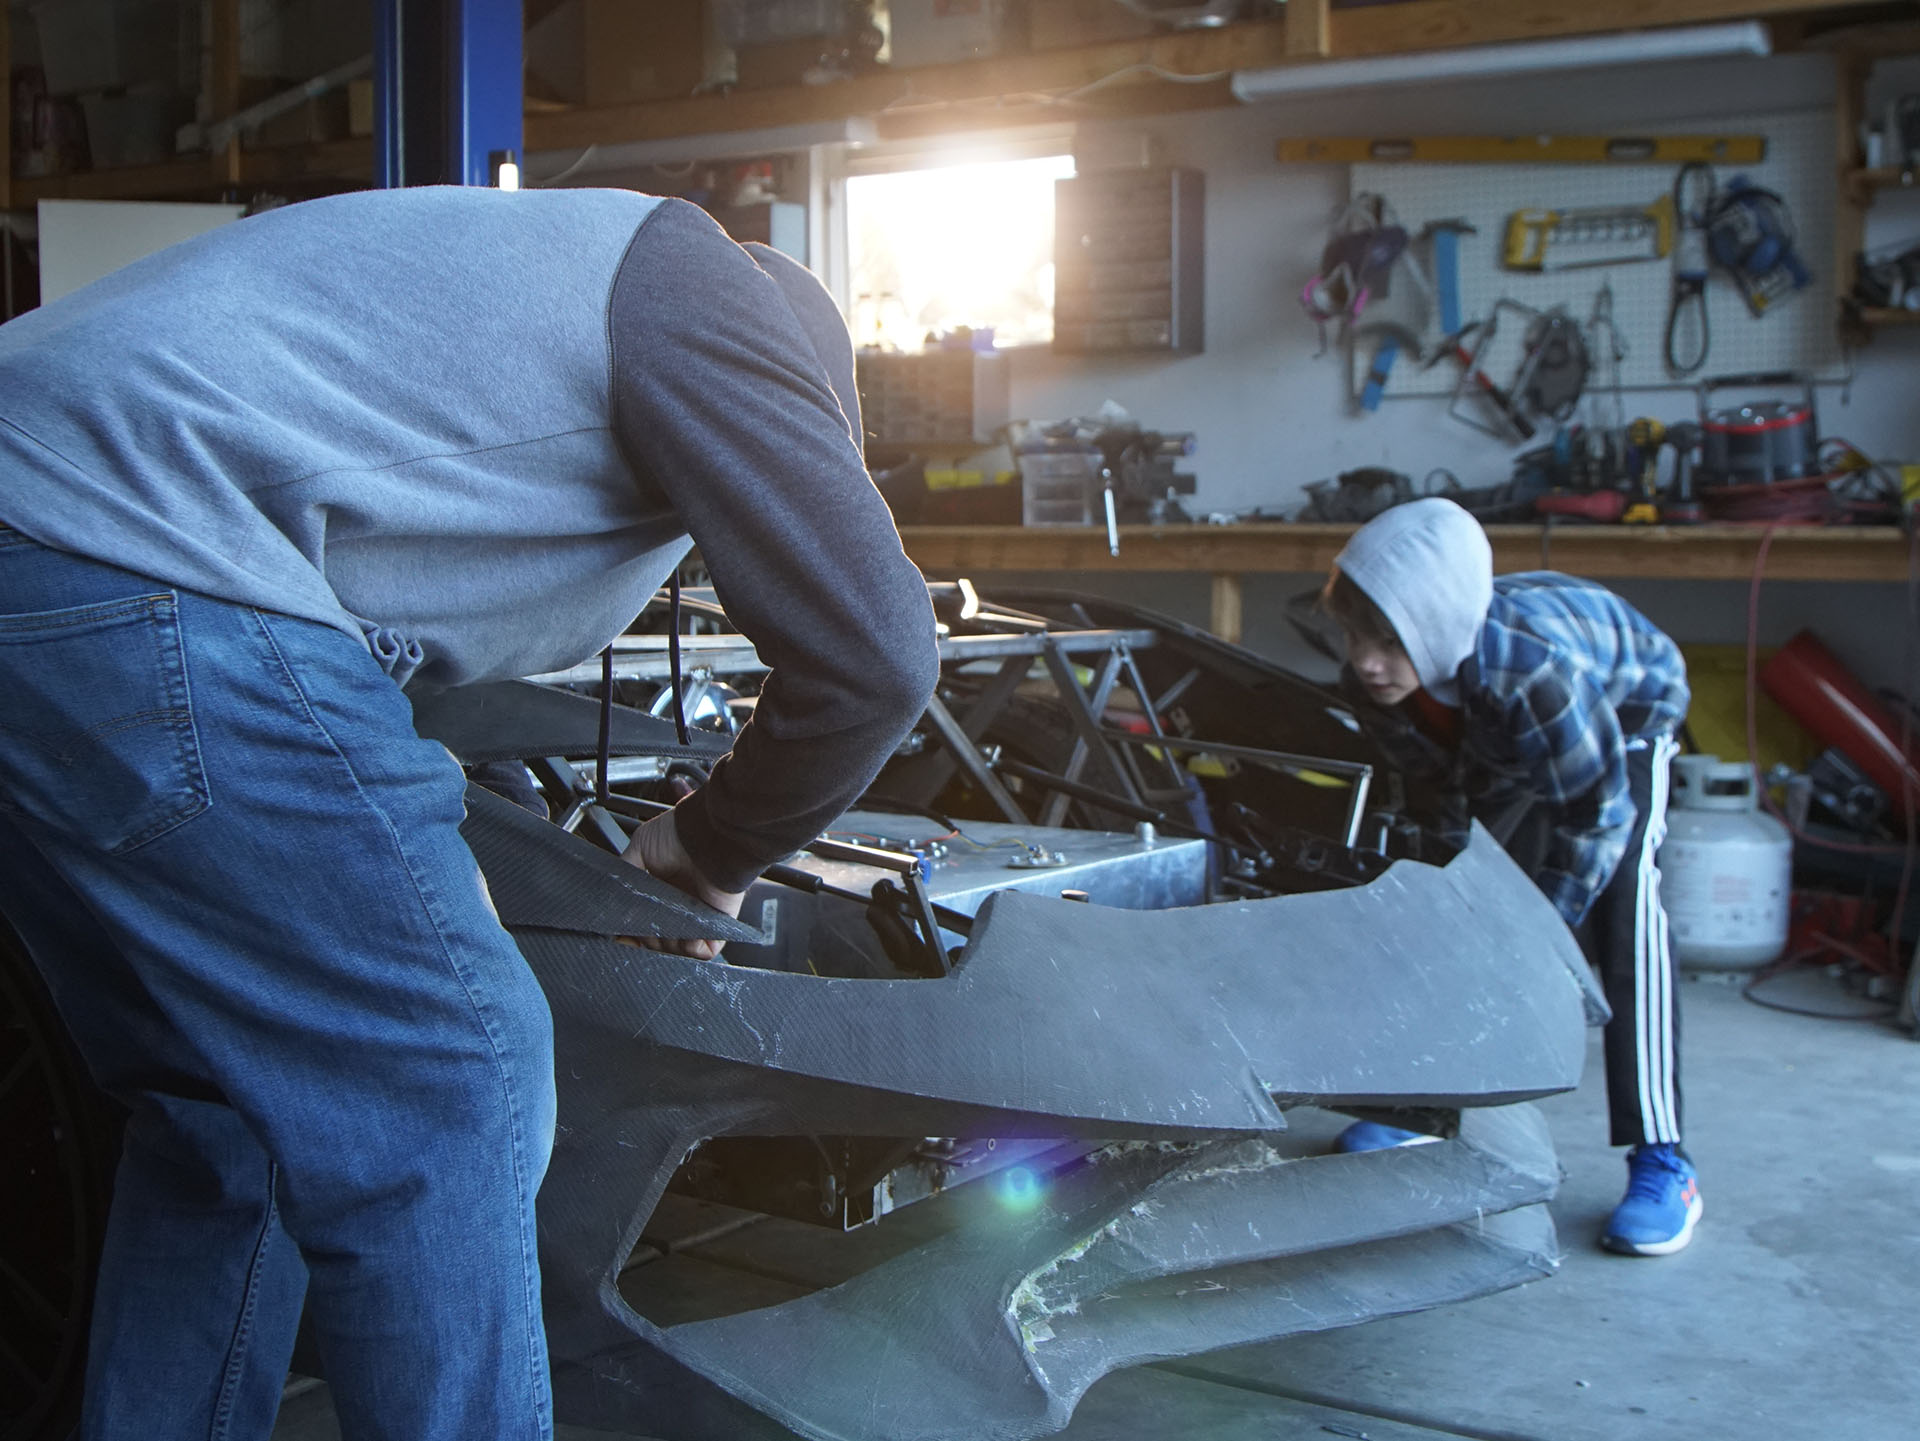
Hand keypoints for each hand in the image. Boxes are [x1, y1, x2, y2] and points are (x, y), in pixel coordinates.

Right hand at [619, 810, 747, 959]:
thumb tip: (613, 901)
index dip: (633, 932)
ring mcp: (701, 915)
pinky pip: (705, 950)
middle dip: (647, 938)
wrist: (707, 833)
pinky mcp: (719, 922)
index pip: (647, 922)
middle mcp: (682, 905)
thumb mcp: (640, 847)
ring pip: (679, 948)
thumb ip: (626, 874)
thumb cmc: (679, 834)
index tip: (621, 936)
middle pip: (660, 939)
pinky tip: (682, 934)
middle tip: (644, 924)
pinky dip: (690, 948)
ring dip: (666, 943)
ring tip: (664, 924)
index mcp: (665, 890)